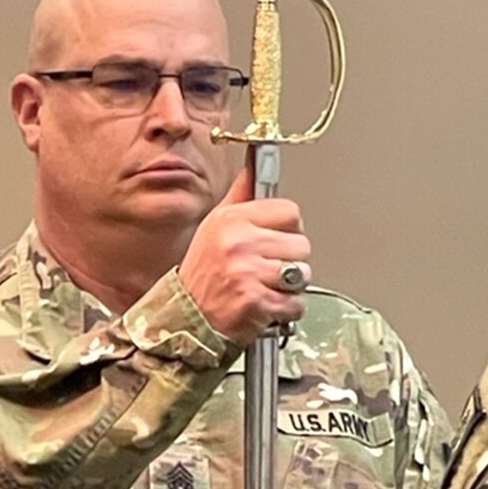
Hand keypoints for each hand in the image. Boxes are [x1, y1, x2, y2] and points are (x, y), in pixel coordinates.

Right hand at [179, 167, 311, 347]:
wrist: (186, 319)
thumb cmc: (202, 275)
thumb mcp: (213, 226)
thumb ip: (239, 198)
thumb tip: (253, 169)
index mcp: (231, 219)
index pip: (290, 212)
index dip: (289, 229)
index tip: (276, 241)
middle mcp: (239, 243)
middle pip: (301, 244)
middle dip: (290, 261)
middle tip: (266, 271)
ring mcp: (247, 273)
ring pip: (301, 274)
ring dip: (289, 287)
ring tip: (265, 288)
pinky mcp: (255, 301)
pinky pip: (294, 303)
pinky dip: (285, 310)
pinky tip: (265, 306)